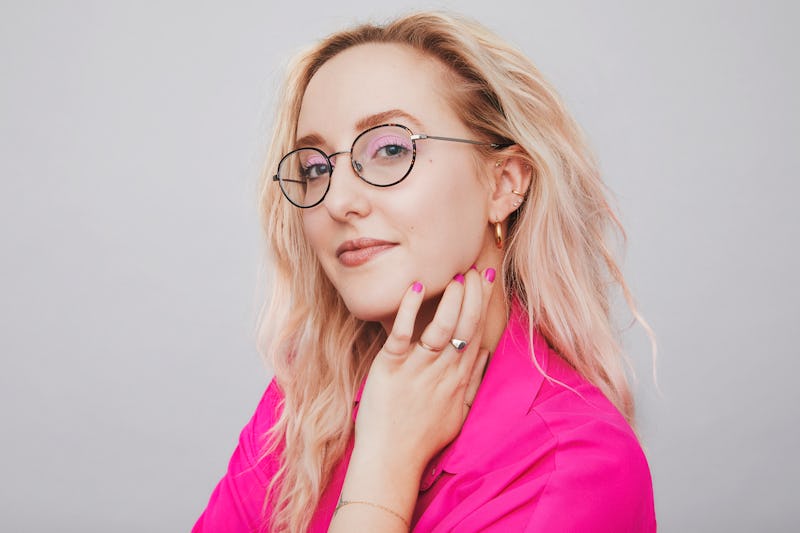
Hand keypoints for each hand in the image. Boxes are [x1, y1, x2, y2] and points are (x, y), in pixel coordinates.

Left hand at [353, 266, 494, 477]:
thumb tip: (485, 354)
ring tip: (456, 276)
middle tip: (475, 268)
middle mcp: (443, 371)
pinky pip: (403, 333)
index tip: (487, 279)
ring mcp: (417, 368)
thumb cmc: (422, 438)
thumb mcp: (459, 413)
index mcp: (458, 379)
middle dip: (473, 295)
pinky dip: (410, 309)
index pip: (477, 333)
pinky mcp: (391, 367)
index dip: (483, 304)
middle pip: (465, 327)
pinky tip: (416, 286)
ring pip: (442, 328)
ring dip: (451, 300)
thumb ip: (473, 382)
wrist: (391, 460)